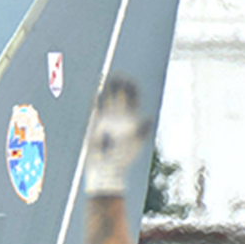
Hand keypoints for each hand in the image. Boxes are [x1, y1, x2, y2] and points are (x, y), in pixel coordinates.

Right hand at [84, 77, 151, 195]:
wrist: (107, 168)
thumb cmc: (122, 158)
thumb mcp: (135, 144)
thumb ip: (142, 130)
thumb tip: (149, 118)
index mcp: (131, 119)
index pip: (132, 99)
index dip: (131, 89)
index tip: (129, 80)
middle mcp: (119, 117)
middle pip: (120, 96)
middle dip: (118, 86)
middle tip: (117, 75)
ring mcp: (107, 120)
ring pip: (107, 100)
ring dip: (107, 90)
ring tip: (106, 79)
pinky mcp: (96, 125)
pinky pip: (96, 110)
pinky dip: (97, 101)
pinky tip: (97, 93)